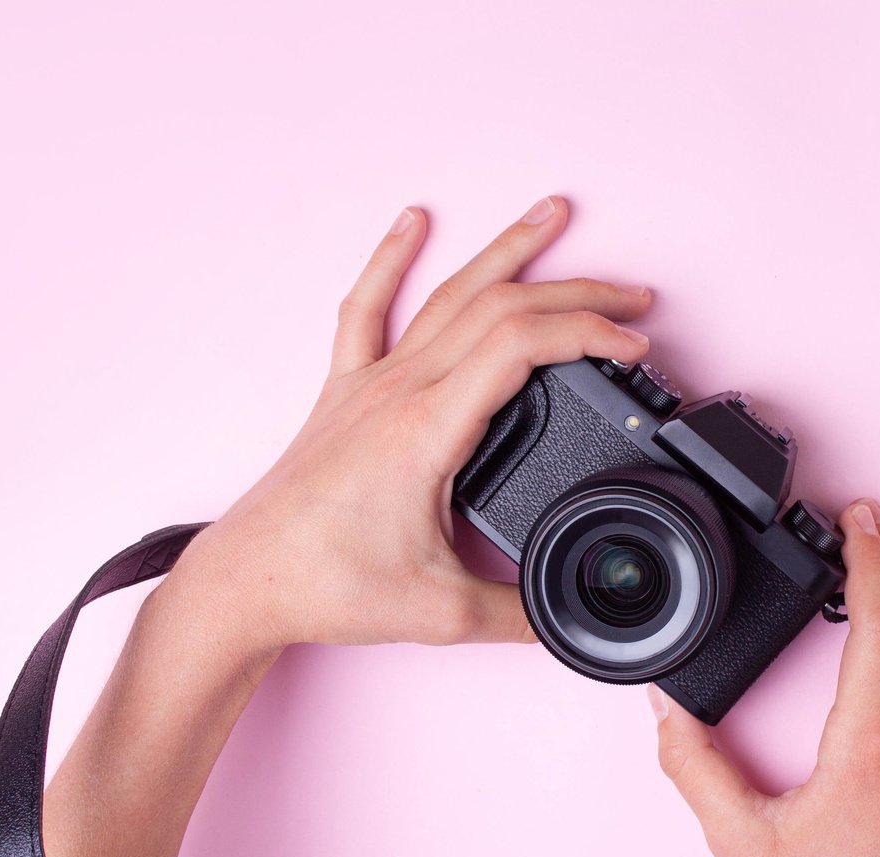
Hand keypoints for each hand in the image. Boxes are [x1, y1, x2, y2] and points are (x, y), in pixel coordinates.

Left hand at [164, 196, 653, 653]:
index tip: (634, 345)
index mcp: (429, 427)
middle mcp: (401, 389)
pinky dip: (392, 257)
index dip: (591, 332)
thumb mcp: (442, 614)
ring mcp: (370, 382)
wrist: (244, 583)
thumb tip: (570, 617)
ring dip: (508, 250)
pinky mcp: (343, 392)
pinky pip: (368, 307)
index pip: (524, 344)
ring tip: (553, 215)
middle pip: (502, 305)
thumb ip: (520, 615)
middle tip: (635, 294)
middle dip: (579, 290)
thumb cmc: (324, 586)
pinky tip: (411, 222)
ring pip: (449, 293)